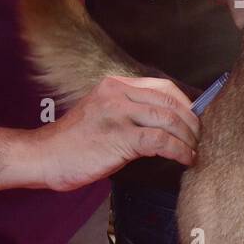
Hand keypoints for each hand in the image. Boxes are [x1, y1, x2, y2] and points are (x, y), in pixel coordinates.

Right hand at [36, 75, 199, 190]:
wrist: (43, 156)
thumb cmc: (72, 142)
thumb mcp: (101, 114)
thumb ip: (128, 112)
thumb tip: (164, 123)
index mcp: (114, 85)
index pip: (163, 87)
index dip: (186, 103)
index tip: (196, 120)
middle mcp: (117, 93)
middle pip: (171, 102)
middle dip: (192, 122)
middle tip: (200, 138)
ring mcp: (118, 114)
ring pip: (169, 119)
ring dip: (188, 137)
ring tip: (195, 150)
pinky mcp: (120, 138)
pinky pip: (161, 141)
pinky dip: (179, 150)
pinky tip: (185, 159)